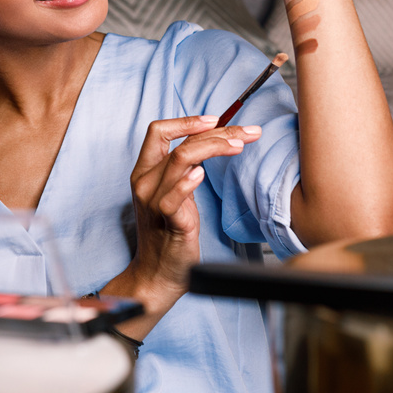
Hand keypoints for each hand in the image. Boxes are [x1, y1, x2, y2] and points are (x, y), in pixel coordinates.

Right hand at [121, 115, 261, 316]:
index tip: (216, 119)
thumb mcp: (175, 192)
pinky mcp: (166, 221)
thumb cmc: (170, 232)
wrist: (158, 273)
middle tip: (247, 132)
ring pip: (180, 160)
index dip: (186, 121)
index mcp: (145, 171)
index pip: (158, 131)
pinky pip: (172, 197)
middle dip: (218, 132)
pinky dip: (187, 182)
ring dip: (214, 147)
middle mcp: (144, 182)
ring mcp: (152, 201)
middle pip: (180, 143)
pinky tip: (203, 174)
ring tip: (239, 146)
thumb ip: (184, 168)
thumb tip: (212, 140)